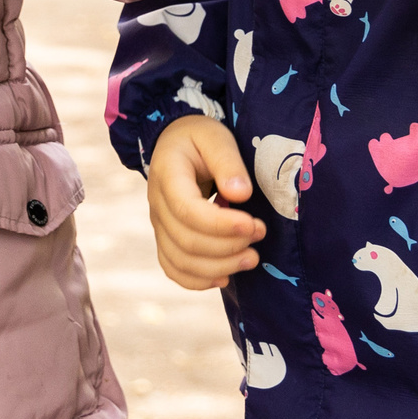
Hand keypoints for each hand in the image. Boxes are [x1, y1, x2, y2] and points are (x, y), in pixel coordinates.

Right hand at [145, 115, 264, 290]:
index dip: (221, 225)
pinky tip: (225, 277)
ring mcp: (159, 224)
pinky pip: (173, 269)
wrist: (175, 144)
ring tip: (251, 258)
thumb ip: (228, 162)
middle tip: (260, 234)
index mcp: (167, 175)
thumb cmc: (199, 139)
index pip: (187, 210)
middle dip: (228, 246)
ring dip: (219, 267)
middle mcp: (157, 204)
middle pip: (186, 240)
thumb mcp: (216, 137)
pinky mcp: (166, 238)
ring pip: (181, 261)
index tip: (253, 224)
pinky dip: (198, 281)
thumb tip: (241, 194)